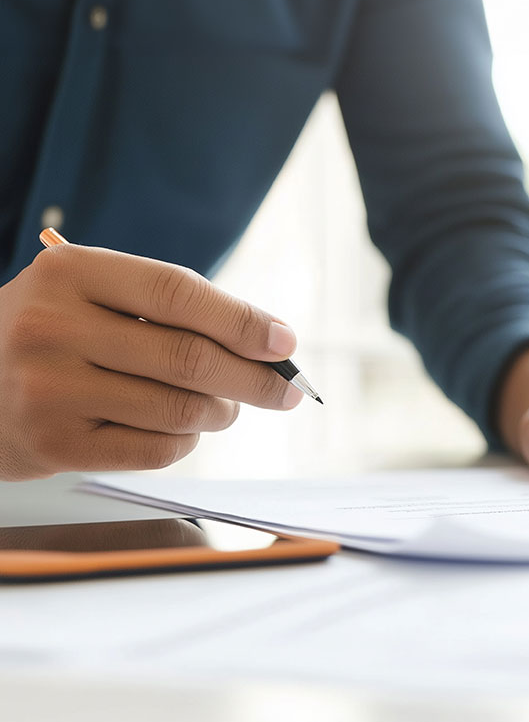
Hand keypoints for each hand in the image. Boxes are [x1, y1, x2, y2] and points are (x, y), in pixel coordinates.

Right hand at [0, 245, 304, 480]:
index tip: (285, 341)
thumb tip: (269, 343)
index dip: (242, 320)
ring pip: (180, 409)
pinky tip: (180, 429)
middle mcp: (52, 327)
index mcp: (68, 273)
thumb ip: (170, 310)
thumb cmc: (54, 335)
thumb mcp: (90, 295)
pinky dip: (186, 441)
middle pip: (188, 358)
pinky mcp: (53, 444)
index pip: (177, 292)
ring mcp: (49, 389)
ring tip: (223, 407)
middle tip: (286, 390)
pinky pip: (156, 449)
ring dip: (220, 412)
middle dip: (255, 378)